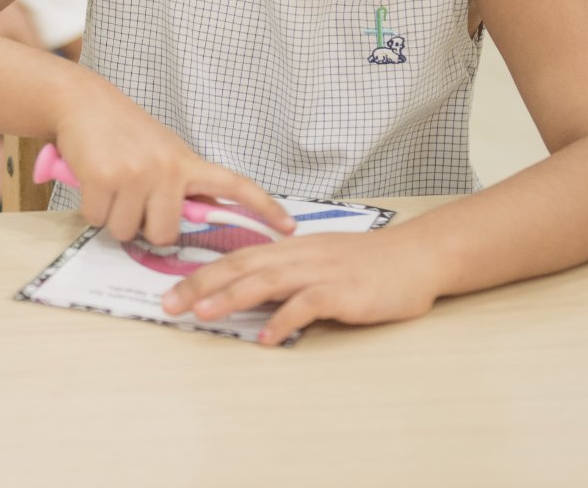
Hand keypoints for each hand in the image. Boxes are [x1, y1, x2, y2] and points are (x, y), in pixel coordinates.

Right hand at [54, 107, 293, 245]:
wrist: (83, 101)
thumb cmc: (122, 131)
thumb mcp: (163, 151)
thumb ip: (182, 184)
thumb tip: (199, 219)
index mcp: (187, 163)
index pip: (235, 185)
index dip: (264, 208)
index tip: (289, 228)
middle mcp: (167, 168)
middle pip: (165, 234)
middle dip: (143, 227)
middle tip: (132, 200)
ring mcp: (137, 173)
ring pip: (126, 231)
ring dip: (113, 217)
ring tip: (110, 185)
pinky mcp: (105, 178)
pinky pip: (97, 220)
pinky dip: (91, 208)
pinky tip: (92, 181)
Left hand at [160, 227, 440, 345]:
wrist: (416, 256)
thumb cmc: (367, 263)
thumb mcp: (317, 260)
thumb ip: (284, 273)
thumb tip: (247, 292)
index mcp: (289, 248)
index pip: (236, 257)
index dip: (201, 274)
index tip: (172, 291)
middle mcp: (299, 256)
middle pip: (241, 266)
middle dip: (202, 284)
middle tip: (171, 303)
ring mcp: (321, 272)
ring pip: (267, 281)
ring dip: (232, 297)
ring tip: (204, 313)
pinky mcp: (344, 291)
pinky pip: (308, 304)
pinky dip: (285, 320)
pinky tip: (267, 338)